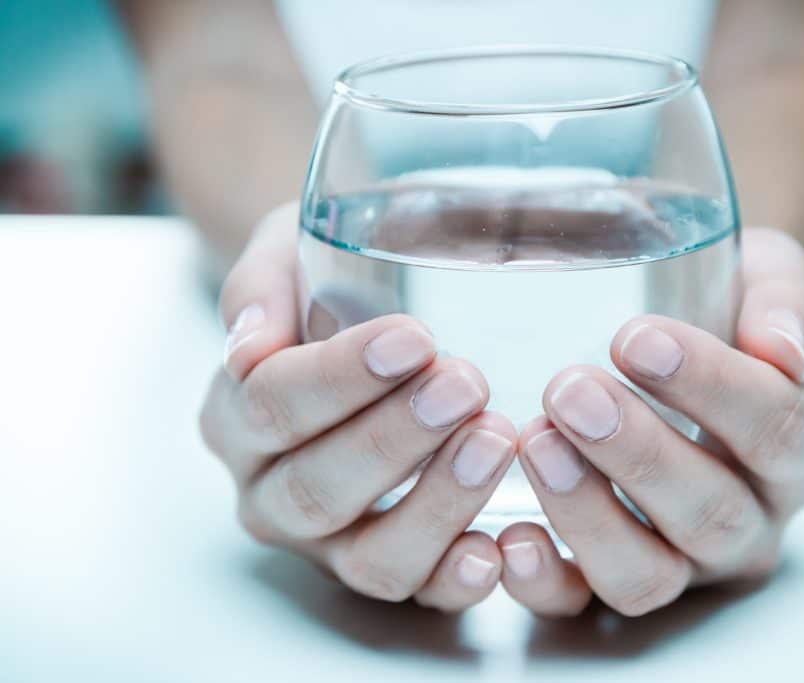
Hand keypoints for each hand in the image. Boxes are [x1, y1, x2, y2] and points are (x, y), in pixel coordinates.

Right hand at [200, 203, 515, 610]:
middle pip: (317, 488)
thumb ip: (261, 287)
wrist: (351, 318)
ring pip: (369, 556)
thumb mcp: (286, 255)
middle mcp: (271, 490)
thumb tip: (250, 342)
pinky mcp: (386, 564)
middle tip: (463, 385)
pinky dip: (456, 579)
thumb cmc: (326, 286)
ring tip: (495, 441)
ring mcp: (328, 542)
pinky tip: (497, 548)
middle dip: (394, 439)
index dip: (339, 377)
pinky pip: (417, 593)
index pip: (272, 403)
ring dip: (436, 504)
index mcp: (236, 416)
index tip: (412, 338)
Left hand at [497, 228, 803, 616]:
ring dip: (589, 515)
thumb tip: (781, 347)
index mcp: (802, 452)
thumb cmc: (719, 309)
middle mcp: (750, 522)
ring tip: (536, 442)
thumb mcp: (764, 279)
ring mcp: (682, 563)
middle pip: (712, 513)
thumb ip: (783, 300)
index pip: (779, 433)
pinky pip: (580, 604)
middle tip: (570, 390)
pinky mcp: (609, 580)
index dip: (715, 389)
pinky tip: (508, 536)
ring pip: (648, 573)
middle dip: (638, 453)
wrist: (668, 341)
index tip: (639, 338)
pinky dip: (544, 581)